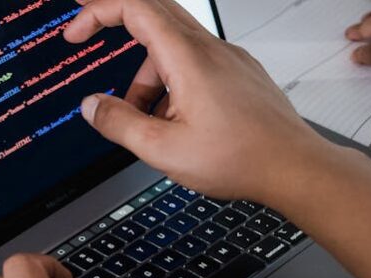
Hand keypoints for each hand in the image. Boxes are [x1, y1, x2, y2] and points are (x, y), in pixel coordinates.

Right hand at [63, 0, 340, 205]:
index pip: (136, 8)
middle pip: (154, 14)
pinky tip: (174, 121)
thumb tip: (92, 106)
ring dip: (145, 76)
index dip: (98, 12)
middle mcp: (211, 49)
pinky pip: (193, 65)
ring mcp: (228, 60)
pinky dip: (170, 84)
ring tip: (144, 123)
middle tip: (87, 34)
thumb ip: (120, 124)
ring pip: (171, 49)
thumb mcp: (163, 149)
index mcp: (188, 59)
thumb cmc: (241, 158)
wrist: (294, 168)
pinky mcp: (238, 75)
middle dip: (115, 24)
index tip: (76, 33)